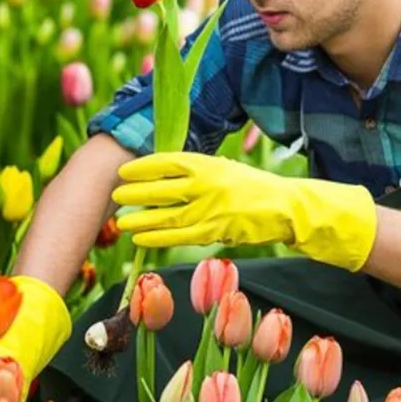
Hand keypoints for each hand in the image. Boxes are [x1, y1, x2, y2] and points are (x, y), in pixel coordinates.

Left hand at [112, 152, 378, 271]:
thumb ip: (196, 171)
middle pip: (162, 189)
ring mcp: (211, 210)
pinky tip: (141, 238)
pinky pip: (180, 236)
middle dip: (136, 192)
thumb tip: (162, 174)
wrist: (284, 208)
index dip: (143, 167)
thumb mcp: (224, 169)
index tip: (124, 170)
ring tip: (121, 221)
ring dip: (141, 219)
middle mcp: (208, 185)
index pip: (168, 162)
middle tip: (116, 194)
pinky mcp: (215, 232)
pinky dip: (158, 237)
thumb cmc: (251, 187)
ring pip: (167, 216)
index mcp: (209, 164)